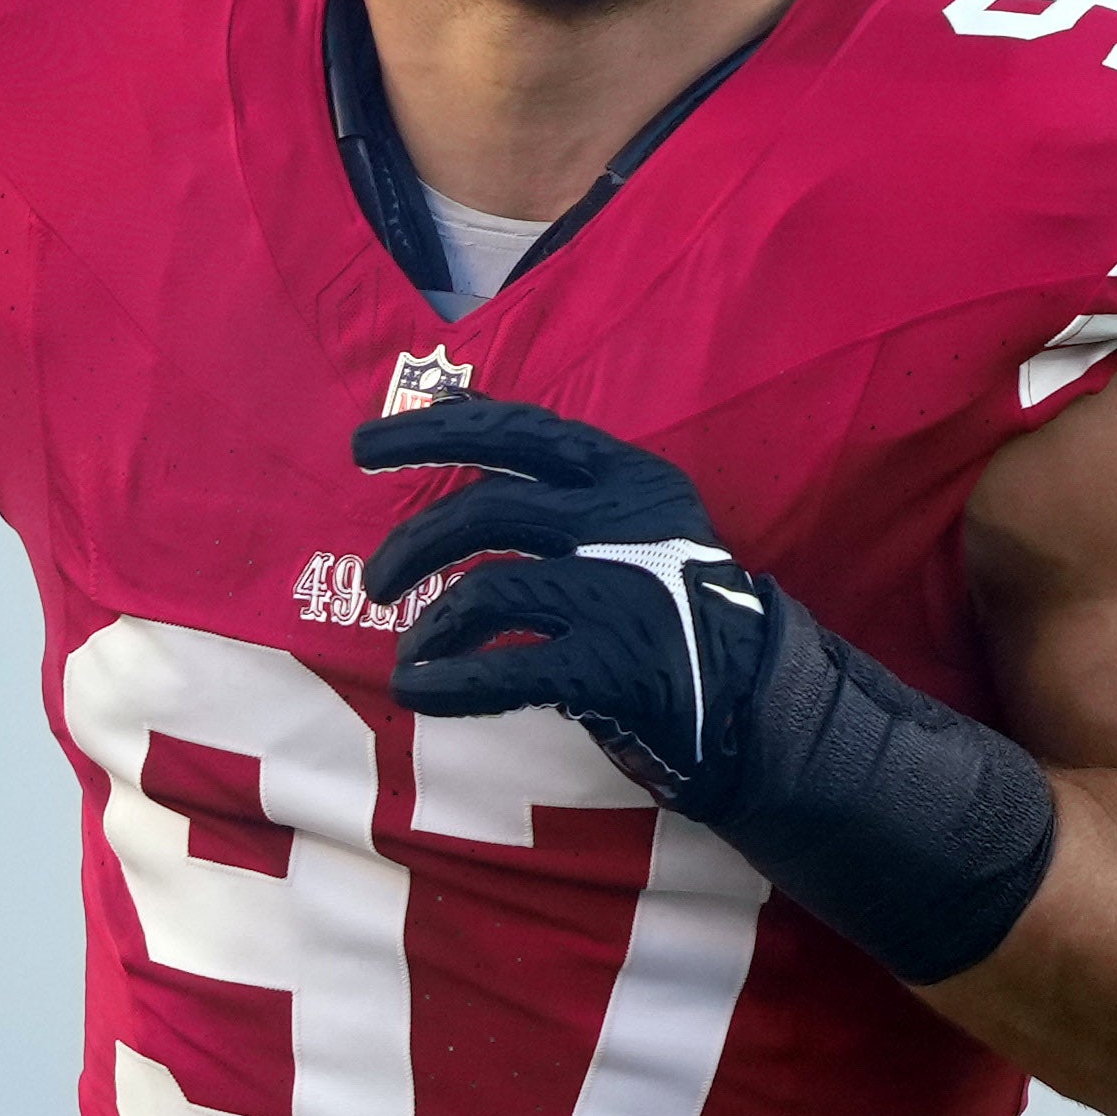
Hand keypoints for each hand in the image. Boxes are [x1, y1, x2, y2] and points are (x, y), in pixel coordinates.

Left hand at [355, 395, 781, 810]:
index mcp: (626, 474)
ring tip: (413, 652)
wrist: (754, 701)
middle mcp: (623, 521)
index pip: (514, 431)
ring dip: (432, 625)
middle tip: (377, 584)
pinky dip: (449, 683)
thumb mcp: (635, 517)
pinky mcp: (614, 666)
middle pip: (486, 510)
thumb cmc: (673, 606)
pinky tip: (421, 692)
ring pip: (488, 588)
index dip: (431, 433)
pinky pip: (505, 670)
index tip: (361, 450)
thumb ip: (559, 479)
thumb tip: (456, 414)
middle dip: (413, 544)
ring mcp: (621, 592)